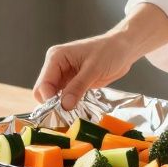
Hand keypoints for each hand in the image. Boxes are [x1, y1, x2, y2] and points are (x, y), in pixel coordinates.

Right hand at [33, 3, 167, 109]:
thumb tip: (64, 105)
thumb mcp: (93, 69)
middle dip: (52, 105)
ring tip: (71, 117)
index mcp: (56, 58)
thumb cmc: (110, 51)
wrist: (124, 49)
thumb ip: (78, 87)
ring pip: (54, 97)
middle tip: (65, 118)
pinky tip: (76, 113)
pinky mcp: (73, 83)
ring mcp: (65, 76)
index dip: (49, 100)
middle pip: (45, 92)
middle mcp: (56, 66)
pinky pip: (65, 98)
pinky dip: (68, 106)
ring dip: (61, 107)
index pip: (43, 84)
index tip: (61, 113)